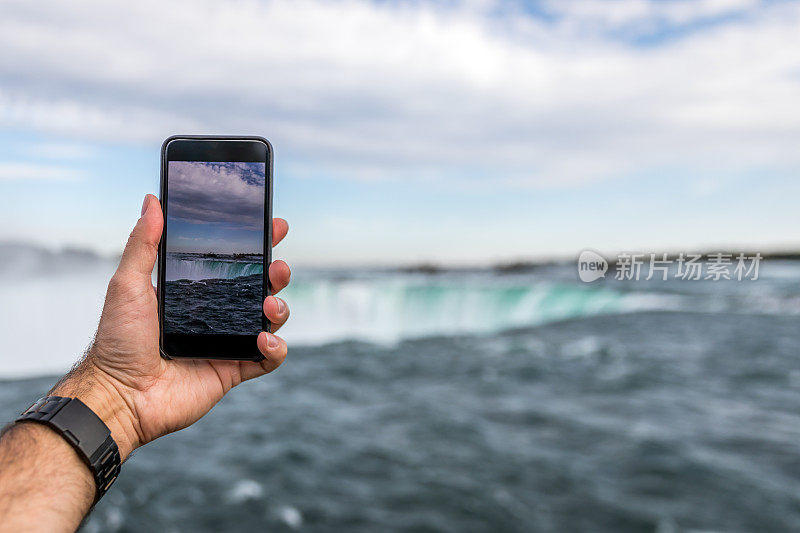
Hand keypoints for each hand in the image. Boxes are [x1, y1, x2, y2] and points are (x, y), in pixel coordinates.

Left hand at [51, 194, 290, 459]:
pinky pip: (268, 358)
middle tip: (277, 266)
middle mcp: (214, 315)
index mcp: (194, 292)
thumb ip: (143, 243)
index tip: (273, 226)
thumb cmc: (118, 341)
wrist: (120, 395)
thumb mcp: (127, 284)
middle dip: (276, 273)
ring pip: (269, 319)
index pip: (232, 263)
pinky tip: (264, 339)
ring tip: (269, 305)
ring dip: (279, 307)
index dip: (256, 245)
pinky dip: (275, 348)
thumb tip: (152, 200)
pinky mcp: (233, 370)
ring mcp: (226, 343)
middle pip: (258, 288)